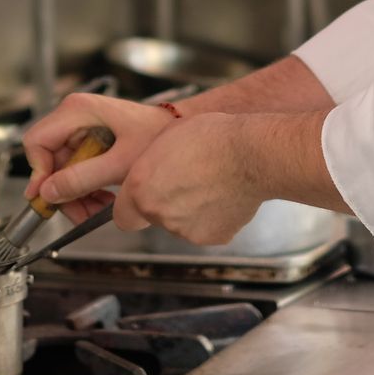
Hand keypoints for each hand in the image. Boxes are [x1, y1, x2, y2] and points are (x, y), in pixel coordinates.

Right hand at [23, 92, 176, 223]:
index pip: (37, 142)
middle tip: (80, 214)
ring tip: (97, 209)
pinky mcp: (89, 141)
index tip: (49, 198)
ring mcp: (81, 128)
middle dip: (63, 191)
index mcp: (77, 111)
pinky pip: (76, 169)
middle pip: (48, 161)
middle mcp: (74, 116)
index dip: (39, 172)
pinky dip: (85, 188)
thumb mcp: (120, 163)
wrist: (180, 130)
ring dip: (75, 194)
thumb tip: (49, 192)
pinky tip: (103, 199)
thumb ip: (83, 178)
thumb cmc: (158, 135)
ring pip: (61, 170)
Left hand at [114, 113, 261, 244]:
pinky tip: (224, 195)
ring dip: (189, 209)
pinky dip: (212, 217)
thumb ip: (150, 164)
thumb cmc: (210, 136)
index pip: (122, 216)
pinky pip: (206, 228)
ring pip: (180, 224)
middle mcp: (158, 214)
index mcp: (140, 188)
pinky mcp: (212, 238)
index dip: (133, 207)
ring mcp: (185, 230)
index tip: (145, 196)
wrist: (251, 154)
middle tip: (187, 179)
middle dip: (165, 203)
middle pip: (155, 217)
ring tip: (210, 183)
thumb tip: (149, 175)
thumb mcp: (167, 137)